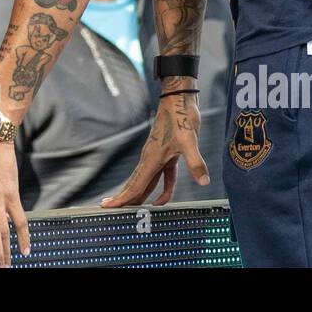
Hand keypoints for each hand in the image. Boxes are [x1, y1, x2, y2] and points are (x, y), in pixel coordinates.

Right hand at [101, 89, 208, 207]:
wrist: (179, 100)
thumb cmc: (181, 117)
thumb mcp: (189, 141)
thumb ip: (195, 163)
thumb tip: (203, 182)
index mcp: (152, 158)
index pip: (135, 184)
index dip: (123, 198)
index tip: (108, 207)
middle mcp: (151, 159)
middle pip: (136, 185)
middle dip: (125, 199)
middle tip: (111, 212)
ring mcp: (158, 157)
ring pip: (146, 182)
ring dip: (141, 196)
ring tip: (132, 210)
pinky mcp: (166, 154)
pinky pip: (162, 177)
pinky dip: (162, 189)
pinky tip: (162, 200)